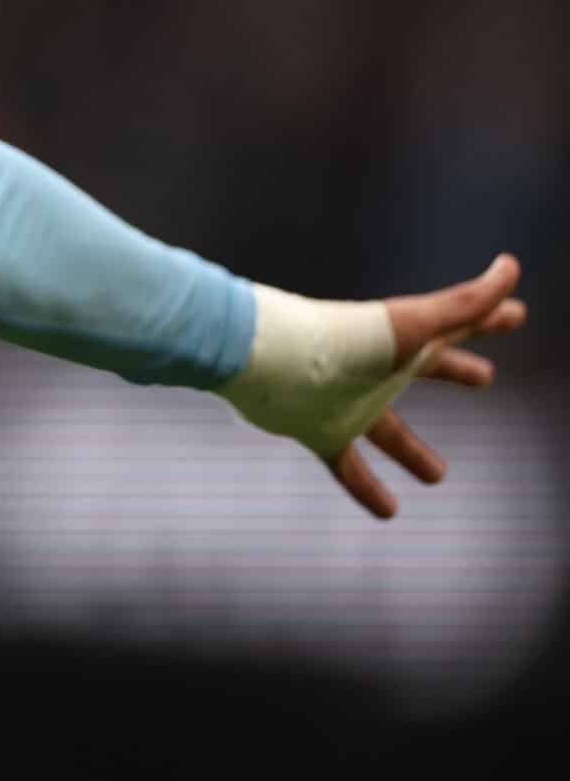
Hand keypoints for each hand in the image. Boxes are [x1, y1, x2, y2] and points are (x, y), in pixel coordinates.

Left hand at [328, 253, 527, 518]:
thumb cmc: (341, 339)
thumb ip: (465, 304)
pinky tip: (388, 512)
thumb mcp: (411, 324)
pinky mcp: (318, 429)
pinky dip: (366, 488)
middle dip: (455, 368)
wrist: (266, 358)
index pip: (457, 323)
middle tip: (487, 378)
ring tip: (438, 476)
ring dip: (413, 452)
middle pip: (425, 367)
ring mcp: (347, 401)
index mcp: (403, 341)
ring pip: (388, 430)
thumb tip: (510, 267)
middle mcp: (376, 370)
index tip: (515, 314)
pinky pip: (346, 466)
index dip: (488, 317)